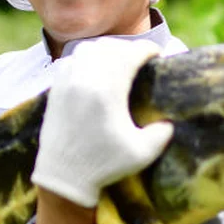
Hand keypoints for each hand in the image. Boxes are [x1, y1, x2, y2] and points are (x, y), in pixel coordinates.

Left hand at [31, 37, 173, 207]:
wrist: (62, 176)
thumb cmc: (103, 165)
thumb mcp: (142, 153)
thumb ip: (161, 134)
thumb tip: (168, 122)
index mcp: (107, 90)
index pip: (130, 53)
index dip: (147, 49)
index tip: (156, 54)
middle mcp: (84, 79)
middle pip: (110, 47)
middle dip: (128, 48)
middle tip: (140, 58)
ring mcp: (66, 82)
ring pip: (87, 49)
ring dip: (106, 50)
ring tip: (117, 61)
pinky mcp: (55, 89)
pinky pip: (70, 60)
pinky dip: (84, 58)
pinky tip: (92, 70)